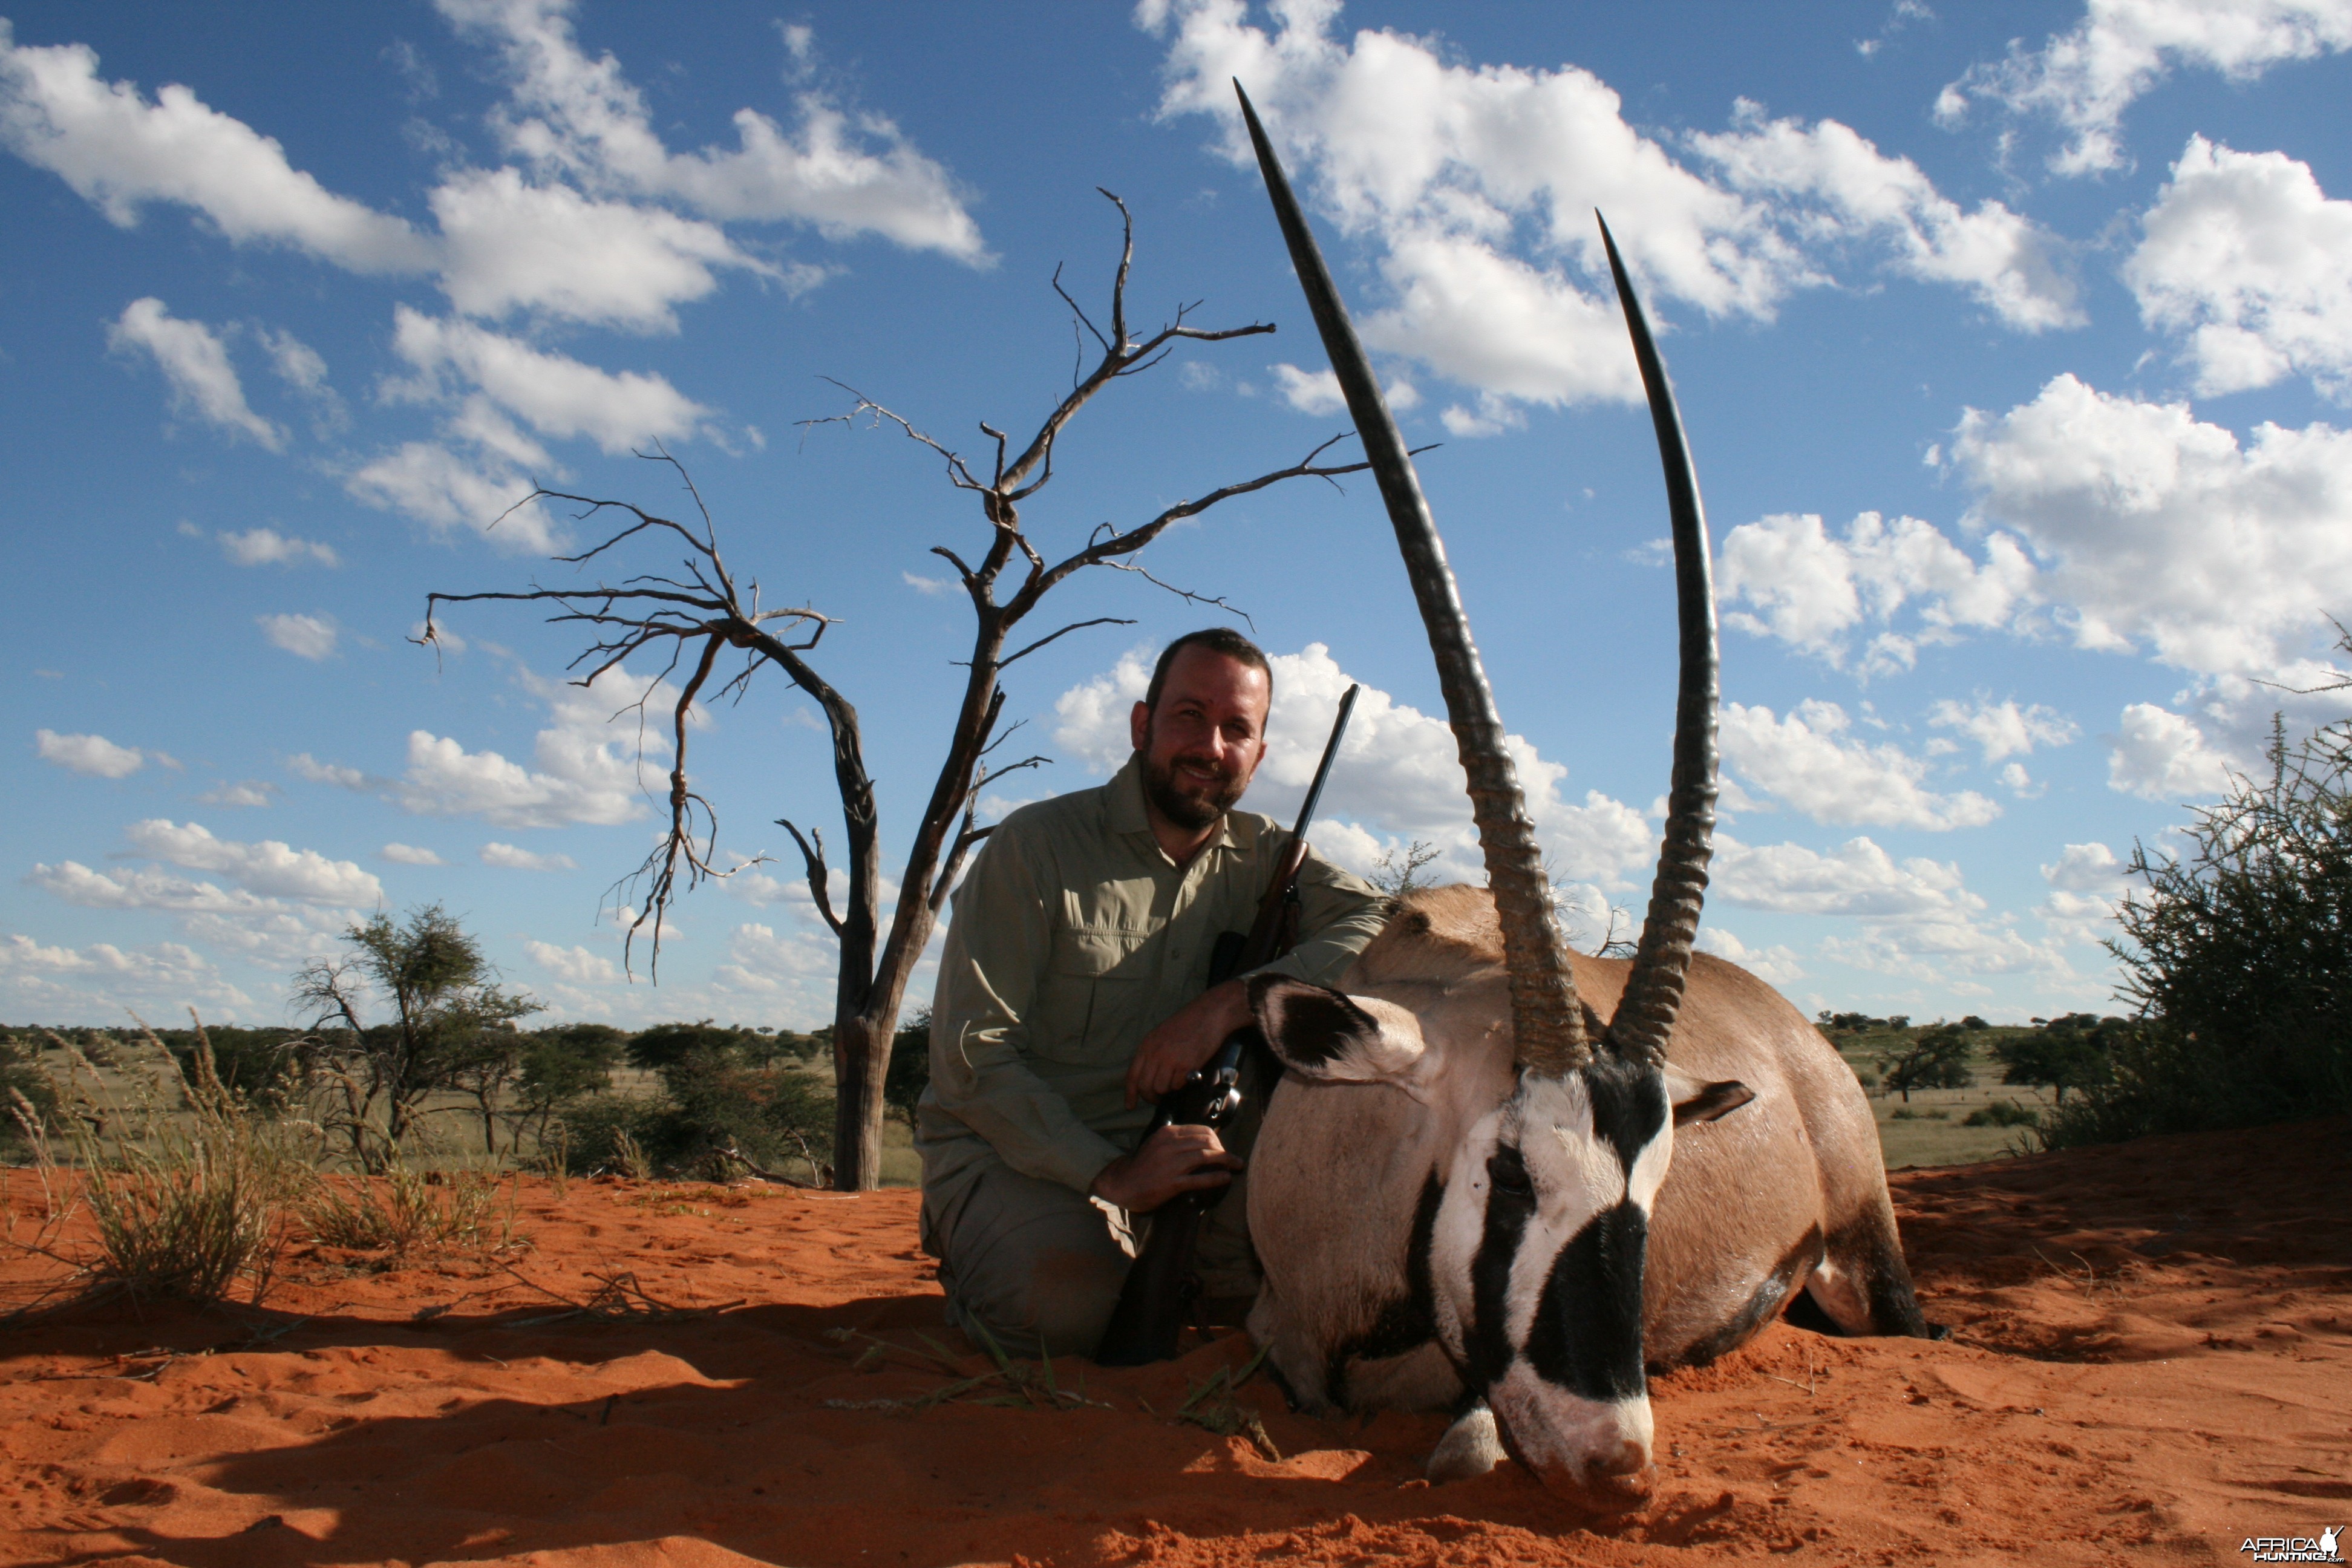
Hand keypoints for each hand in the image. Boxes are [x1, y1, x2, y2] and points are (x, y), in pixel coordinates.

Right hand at [1089, 1123, 1240, 1212]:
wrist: (1123, 1184)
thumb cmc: (1144, 1166)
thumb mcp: (1158, 1144)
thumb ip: (1178, 1140)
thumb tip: (1205, 1141)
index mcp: (1168, 1133)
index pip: (1202, 1130)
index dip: (1217, 1140)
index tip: (1223, 1148)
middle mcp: (1170, 1145)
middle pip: (1207, 1142)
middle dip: (1224, 1150)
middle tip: (1232, 1159)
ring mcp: (1171, 1164)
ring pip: (1206, 1157)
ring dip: (1226, 1161)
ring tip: (1237, 1166)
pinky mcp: (1171, 1183)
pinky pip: (1199, 1179)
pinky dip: (1215, 1177)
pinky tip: (1226, 1178)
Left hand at [1125, 978, 1251, 1107]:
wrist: (1209, 1014)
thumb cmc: (1188, 1023)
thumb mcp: (1162, 1034)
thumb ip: (1153, 1053)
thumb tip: (1149, 1076)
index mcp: (1147, 1045)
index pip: (1132, 1075)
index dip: (1130, 1094)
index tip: (1130, 1105)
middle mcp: (1155, 1053)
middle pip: (1145, 1086)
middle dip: (1151, 1097)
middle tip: (1159, 1099)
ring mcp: (1170, 1059)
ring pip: (1160, 1088)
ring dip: (1168, 1089)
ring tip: (1177, 1080)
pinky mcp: (1186, 1065)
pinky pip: (1177, 1085)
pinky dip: (1181, 1084)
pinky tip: (1187, 1074)